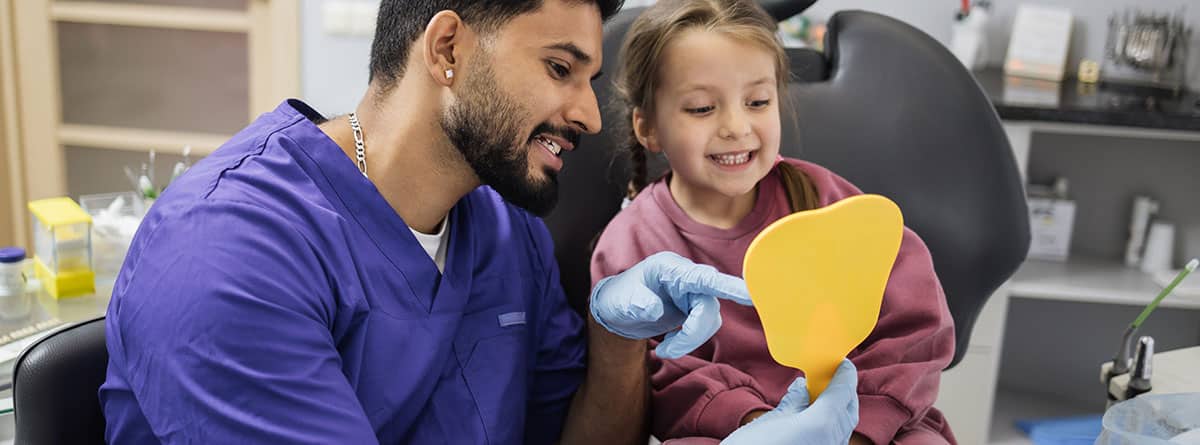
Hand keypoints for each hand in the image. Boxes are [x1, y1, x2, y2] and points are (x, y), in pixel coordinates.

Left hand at [590, 252, 752, 357]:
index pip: (704, 278)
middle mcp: (686, 278)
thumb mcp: (621, 302)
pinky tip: (668, 345)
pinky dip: (688, 341)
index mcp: (670, 269)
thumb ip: (637, 303)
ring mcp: (692, 294)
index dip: (729, 286)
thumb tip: (654, 310)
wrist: (618, 310)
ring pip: (709, 320)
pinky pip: (704, 327)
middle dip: (692, 333)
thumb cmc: (619, 298)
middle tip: (666, 350)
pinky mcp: (694, 309)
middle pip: (708, 307)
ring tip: (664, 350)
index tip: (750, 295)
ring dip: (689, 341)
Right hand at [722, 359, 859, 444]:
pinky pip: (834, 438)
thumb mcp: (772, 420)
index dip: (845, 374)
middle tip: (831, 376)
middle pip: (848, 409)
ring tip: (821, 395)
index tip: (842, 361)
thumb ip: (793, 402)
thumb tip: (802, 386)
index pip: (843, 391)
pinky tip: (815, 416)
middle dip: (844, 391)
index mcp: (821, 424)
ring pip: (843, 426)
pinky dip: (831, 423)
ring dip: (837, 408)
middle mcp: (832, 441)